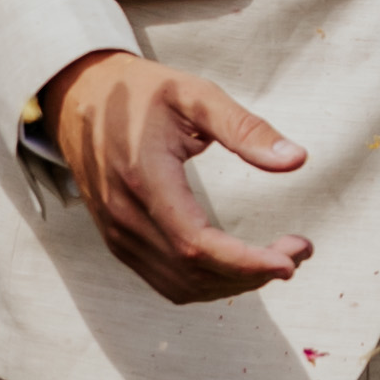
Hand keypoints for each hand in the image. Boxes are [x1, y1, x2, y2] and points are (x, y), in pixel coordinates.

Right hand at [45, 48, 312, 302]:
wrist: (80, 97)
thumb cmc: (140, 92)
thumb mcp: (194, 95)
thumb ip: (244, 128)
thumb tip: (297, 160)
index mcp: (145, 177)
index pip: (196, 244)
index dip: (245, 262)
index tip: (290, 260)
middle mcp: (126, 215)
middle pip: (194, 272)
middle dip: (253, 274)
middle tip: (299, 253)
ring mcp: (118, 234)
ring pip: (180, 286)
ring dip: (233, 283)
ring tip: (277, 259)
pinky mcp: (118, 241)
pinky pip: (165, 282)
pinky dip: (206, 283)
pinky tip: (237, 265)